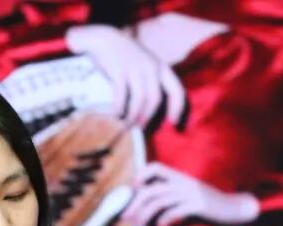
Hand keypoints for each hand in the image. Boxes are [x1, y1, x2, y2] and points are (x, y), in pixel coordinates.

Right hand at [66, 24, 184, 126]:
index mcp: (161, 67)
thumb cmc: (125, 57)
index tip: (173, 123)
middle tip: (141, 128)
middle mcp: (151, 68)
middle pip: (155, 99)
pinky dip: (119, 108)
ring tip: (127, 124)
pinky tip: (116, 114)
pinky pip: (121, 96)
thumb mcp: (144, 65)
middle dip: (148, 117)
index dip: (177, 108)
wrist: (104, 39)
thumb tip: (150, 111)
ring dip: (133, 116)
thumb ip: (151, 83)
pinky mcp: (119, 71)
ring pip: (139, 100)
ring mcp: (135, 68)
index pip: (176, 90)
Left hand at [123, 163, 259, 225]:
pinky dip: (165, 222)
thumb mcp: (190, 195)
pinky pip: (175, 212)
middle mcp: (184, 182)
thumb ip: (172, 196)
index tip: (133, 190)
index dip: (141, 176)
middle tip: (127, 217)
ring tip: (139, 225)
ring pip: (159, 201)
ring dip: (145, 215)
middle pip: (151, 190)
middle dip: (135, 203)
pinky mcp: (199, 206)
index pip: (156, 168)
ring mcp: (191, 193)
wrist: (236, 208)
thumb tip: (150, 207)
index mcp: (181, 177)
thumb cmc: (210, 204)